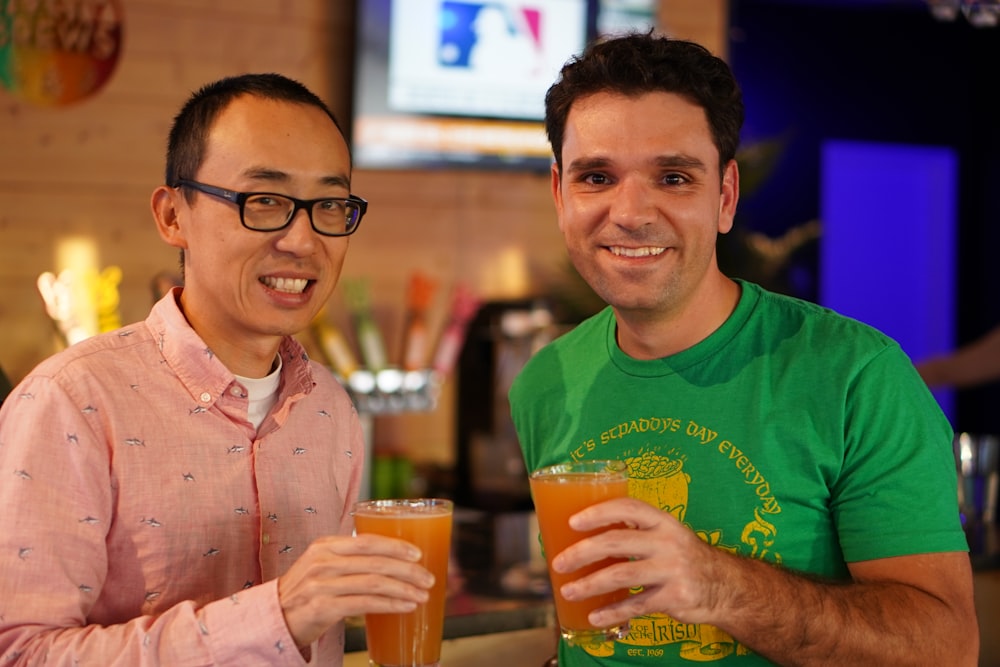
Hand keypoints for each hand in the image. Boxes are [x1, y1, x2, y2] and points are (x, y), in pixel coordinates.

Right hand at [277, 533, 433, 647]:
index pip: (367, 541)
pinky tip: (405, 607)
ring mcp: (321, 584)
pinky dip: (389, 604)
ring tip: (422, 594)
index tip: (418, 553)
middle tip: (428, 578)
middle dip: (407, 570)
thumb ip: (350, 558)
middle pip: (375, 562)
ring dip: (403, 589)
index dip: (396, 546)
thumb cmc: (305, 591)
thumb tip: (392, 559)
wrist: (274, 617)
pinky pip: (364, 604)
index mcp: (326, 545)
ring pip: (373, 582)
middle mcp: (323, 561)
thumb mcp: (323, 565)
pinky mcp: (322, 607)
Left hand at [551, 497, 722, 629]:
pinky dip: (612, 612)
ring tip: (568, 591)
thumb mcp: (665, 535)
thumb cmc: (682, 557)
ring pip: (621, 574)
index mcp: (662, 521)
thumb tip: (583, 538)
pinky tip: (594, 616)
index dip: (599, 512)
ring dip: (589, 584)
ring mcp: (672, 569)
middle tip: (559, 562)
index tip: (573, 521)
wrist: (725, 586)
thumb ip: (634, 533)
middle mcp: (668, 541)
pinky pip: (636, 605)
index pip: (627, 507)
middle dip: (582, 552)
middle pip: (616, 541)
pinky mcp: (675, 596)